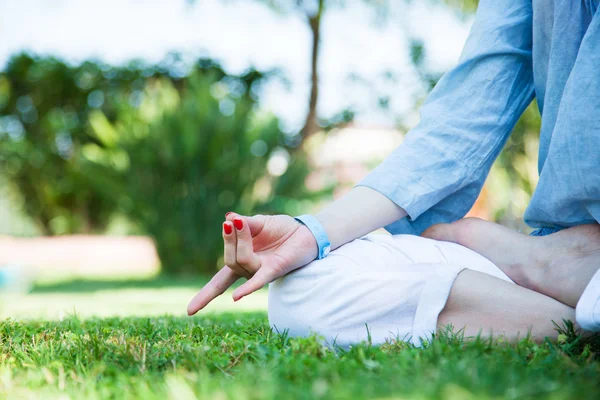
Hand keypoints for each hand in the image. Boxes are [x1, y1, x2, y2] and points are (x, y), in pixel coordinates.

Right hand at [187, 213, 317, 314]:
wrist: (306, 231)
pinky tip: (235, 297)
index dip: (205, 296)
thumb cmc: (283, 229)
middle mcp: (250, 271)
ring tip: (243, 223)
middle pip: (230, 262)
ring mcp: (262, 271)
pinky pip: (259, 280)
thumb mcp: (259, 222)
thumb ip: (244, 223)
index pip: (219, 282)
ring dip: (240, 240)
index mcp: (242, 262)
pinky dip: (246, 289)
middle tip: (235, 222)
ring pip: (242, 262)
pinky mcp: (275, 269)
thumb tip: (228, 218)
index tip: (189, 313)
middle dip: (229, 239)